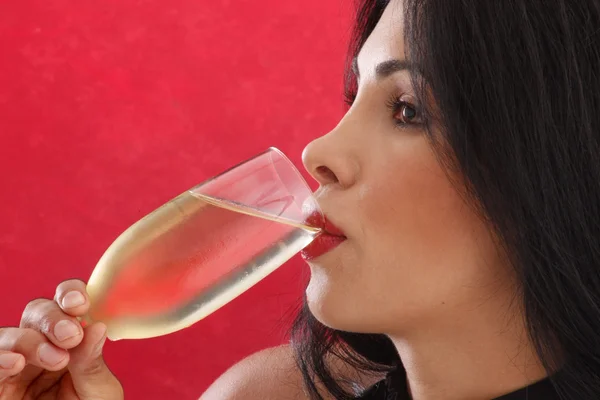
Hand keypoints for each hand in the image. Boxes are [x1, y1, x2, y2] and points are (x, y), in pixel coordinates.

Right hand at [0, 279, 123, 398]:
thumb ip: (92, 362)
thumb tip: (95, 325)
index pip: (66, 305)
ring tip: (54, 358)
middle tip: (70, 335)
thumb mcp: (99, 393)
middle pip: (36, 312)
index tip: (82, 303)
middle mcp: (42, 348)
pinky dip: (1, 358)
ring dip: (29, 339)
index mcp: (71, 342)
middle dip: (52, 317)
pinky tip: (16, 363)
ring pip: (9, 335)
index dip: (70, 293)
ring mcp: (15, 368)